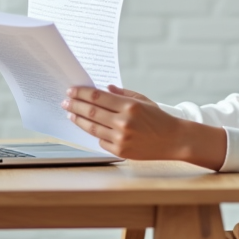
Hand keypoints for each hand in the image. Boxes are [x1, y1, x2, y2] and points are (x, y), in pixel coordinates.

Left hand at [62, 85, 226, 169]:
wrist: (173, 140)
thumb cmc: (159, 119)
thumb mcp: (143, 100)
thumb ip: (123, 94)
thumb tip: (105, 88)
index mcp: (129, 106)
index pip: (97, 97)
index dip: (81, 93)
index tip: (72, 90)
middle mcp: (123, 122)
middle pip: (91, 111)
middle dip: (75, 105)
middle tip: (65, 101)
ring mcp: (121, 137)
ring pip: (92, 127)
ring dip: (78, 120)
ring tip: (70, 114)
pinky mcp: (120, 150)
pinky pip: (101, 141)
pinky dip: (94, 134)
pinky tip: (87, 128)